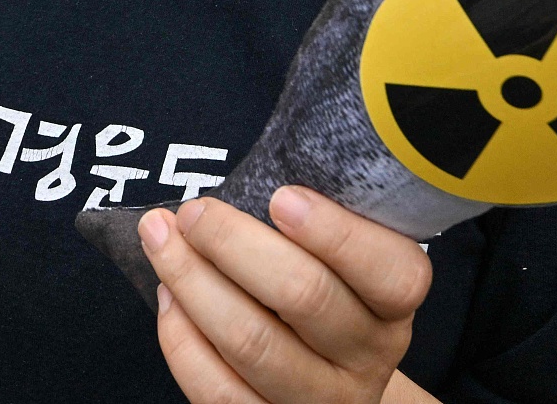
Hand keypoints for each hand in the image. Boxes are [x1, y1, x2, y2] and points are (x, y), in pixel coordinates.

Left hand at [142, 188, 432, 402]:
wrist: (325, 370)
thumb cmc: (323, 282)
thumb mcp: (341, 249)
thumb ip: (310, 214)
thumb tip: (246, 174)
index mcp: (395, 302)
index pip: (389, 272)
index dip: (335, 233)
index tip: (280, 196)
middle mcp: (368, 355)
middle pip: (304, 297)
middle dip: (234, 243)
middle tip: (195, 210)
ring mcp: (322, 399)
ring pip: (251, 343)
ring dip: (192, 281)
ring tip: (161, 238)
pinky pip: (218, 390)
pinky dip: (182, 339)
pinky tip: (168, 296)